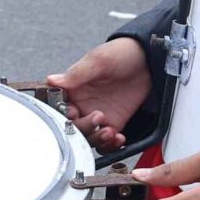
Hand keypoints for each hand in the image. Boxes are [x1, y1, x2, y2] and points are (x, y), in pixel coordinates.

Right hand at [47, 36, 150, 151]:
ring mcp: (97, 116)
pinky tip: (119, 137)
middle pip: (71, 128)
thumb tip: (51, 80)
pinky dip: (110, 145)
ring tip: (110, 131)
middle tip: (98, 117)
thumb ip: (76, 74)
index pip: (57, 108)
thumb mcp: (98, 61)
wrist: (148, 60)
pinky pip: (105, 142)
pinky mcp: (113, 123)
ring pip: (87, 138)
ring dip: (97, 139)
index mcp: (73, 89)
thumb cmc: (120, 54)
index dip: (63, 115)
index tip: (74, 112)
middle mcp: (82, 104)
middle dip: (83, 128)